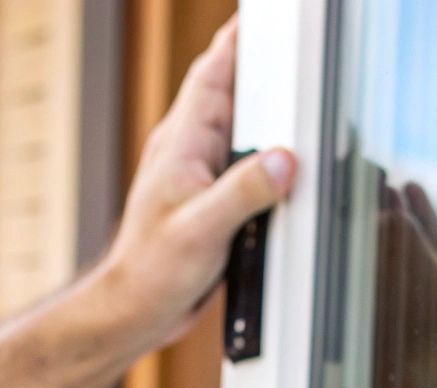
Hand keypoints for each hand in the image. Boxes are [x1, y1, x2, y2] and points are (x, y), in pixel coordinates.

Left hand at [92, 18, 295, 354]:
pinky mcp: (213, 202)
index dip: (238, 40)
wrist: (136, 310)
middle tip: (293, 50)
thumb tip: (284, 159)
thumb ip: (244, 192)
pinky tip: (286, 161)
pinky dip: (267, 155)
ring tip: (299, 97)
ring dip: (267, 113)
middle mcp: (192, 151)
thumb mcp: (202, 228)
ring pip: (241, 130)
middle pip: (233, 93)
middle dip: (261, 67)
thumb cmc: (152, 269)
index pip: (214, 74)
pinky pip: (245, 166)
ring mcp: (201, 175)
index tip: (261, 18)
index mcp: (184, 143)